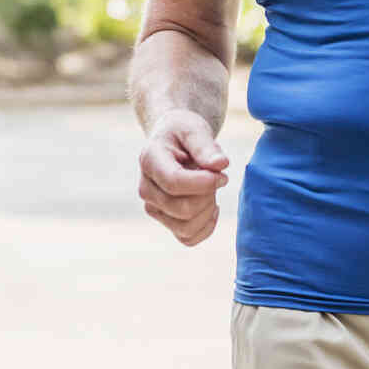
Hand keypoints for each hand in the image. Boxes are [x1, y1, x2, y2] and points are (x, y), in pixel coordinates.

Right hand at [138, 109, 229, 246]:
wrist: (174, 141)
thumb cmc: (184, 133)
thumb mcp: (195, 129)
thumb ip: (206, 146)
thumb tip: (220, 165)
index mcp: (149, 161)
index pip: (174, 183)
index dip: (204, 183)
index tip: (222, 174)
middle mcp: (146, 188)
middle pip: (182, 209)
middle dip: (208, 196)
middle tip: (217, 178)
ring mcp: (153, 208)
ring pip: (186, 227)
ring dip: (208, 211)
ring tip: (211, 191)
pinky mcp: (165, 220)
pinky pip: (188, 238)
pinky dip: (206, 227)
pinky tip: (211, 207)